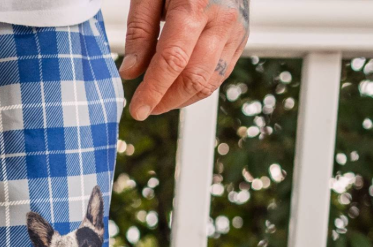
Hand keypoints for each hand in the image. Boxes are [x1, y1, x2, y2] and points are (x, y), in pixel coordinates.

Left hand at [120, 0, 249, 118]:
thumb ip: (140, 31)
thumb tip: (130, 73)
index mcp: (196, 4)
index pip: (172, 61)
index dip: (153, 91)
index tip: (137, 110)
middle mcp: (222, 18)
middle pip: (194, 77)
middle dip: (166, 100)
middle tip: (144, 107)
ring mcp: (236, 29)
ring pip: (209, 82)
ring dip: (181, 99)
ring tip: (159, 98)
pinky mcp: (241, 37)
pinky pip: (220, 74)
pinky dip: (197, 88)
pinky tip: (177, 86)